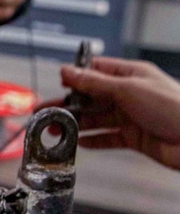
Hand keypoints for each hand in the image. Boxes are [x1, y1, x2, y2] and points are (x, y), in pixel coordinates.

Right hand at [61, 57, 179, 170]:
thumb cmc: (174, 107)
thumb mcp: (127, 89)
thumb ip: (94, 83)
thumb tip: (68, 71)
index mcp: (130, 74)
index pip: (96, 70)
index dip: (76, 76)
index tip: (58, 83)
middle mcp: (130, 94)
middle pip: (92, 97)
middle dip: (69, 104)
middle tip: (47, 111)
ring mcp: (131, 116)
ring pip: (97, 119)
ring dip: (76, 124)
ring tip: (56, 130)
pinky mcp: (134, 138)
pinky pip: (108, 138)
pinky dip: (93, 141)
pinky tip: (79, 142)